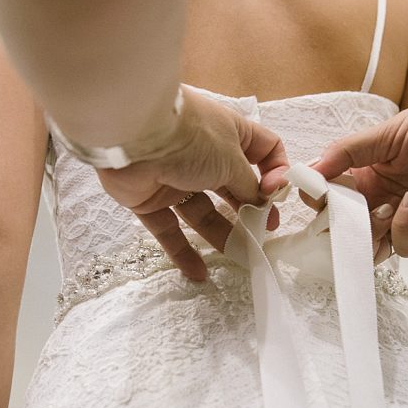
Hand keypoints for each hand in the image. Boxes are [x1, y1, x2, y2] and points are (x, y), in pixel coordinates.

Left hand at [99, 86, 287, 281]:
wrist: (133, 136)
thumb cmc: (192, 138)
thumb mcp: (233, 160)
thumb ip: (249, 185)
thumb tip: (260, 201)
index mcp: (229, 133)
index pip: (263, 149)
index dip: (274, 172)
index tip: (274, 195)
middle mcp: (204, 154)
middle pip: (233, 186)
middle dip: (250, 210)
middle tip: (264, 232)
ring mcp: (175, 177)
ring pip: (202, 211)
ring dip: (221, 234)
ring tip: (240, 256)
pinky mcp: (149, 199)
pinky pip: (168, 229)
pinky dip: (182, 251)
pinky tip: (199, 273)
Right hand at [298, 94, 407, 254]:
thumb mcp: (388, 133)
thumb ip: (348, 152)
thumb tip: (309, 171)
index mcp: (369, 175)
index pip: (332, 198)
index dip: (321, 199)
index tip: (313, 194)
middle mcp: (384, 200)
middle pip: (349, 228)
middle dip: (340, 226)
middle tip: (338, 216)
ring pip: (374, 247)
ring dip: (369, 233)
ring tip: (377, 210)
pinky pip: (407, 246)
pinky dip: (402, 228)